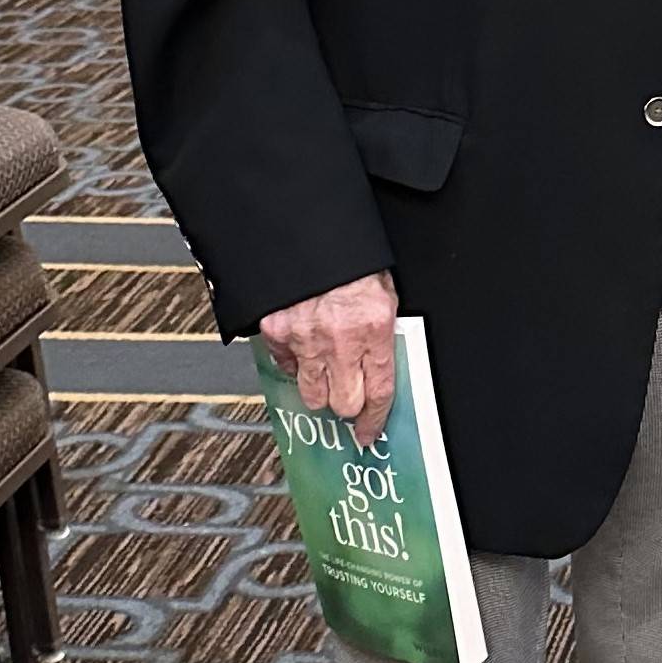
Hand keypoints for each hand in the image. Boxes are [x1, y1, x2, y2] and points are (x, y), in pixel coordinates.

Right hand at [260, 270, 397, 447]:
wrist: (311, 231)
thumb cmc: (352, 261)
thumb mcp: (384, 294)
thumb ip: (382, 332)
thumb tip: (382, 364)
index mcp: (373, 329)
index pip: (378, 392)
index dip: (375, 419)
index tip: (369, 431)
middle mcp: (339, 340)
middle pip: (344, 404)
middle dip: (349, 404)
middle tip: (350, 394)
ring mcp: (305, 338)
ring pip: (312, 395)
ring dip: (321, 390)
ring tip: (327, 373)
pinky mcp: (277, 331)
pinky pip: (285, 367)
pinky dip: (293, 364)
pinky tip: (303, 350)